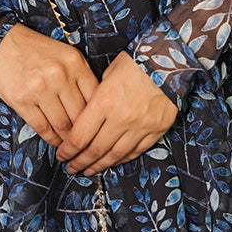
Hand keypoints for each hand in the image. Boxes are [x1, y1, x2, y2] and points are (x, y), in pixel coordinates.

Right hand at [0, 24, 98, 145]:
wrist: (1, 43)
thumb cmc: (36, 51)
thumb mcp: (65, 55)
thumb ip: (80, 77)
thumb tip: (94, 110)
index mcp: (74, 61)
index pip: (95, 98)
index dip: (97, 118)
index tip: (96, 128)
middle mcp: (59, 74)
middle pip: (79, 115)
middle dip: (83, 133)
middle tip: (85, 144)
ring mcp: (39, 87)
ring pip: (62, 125)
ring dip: (67, 140)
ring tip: (69, 145)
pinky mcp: (21, 99)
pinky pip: (42, 127)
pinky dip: (51, 138)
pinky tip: (54, 140)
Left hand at [56, 51, 176, 174]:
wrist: (170, 60)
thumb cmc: (136, 61)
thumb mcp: (109, 72)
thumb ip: (98, 94)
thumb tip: (89, 111)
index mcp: (105, 101)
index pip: (80, 135)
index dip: (67, 150)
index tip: (61, 154)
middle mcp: (121, 118)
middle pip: (95, 150)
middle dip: (79, 162)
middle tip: (71, 167)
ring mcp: (140, 127)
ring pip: (115, 156)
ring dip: (99, 166)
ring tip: (88, 170)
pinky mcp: (156, 130)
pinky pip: (135, 151)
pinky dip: (122, 159)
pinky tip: (113, 161)